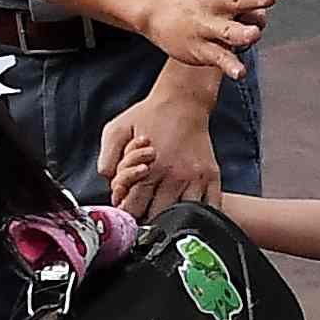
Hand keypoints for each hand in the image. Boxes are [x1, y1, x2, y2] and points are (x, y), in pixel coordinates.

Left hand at [97, 68, 220, 208]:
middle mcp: (174, 177)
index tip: (127, 208)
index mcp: (149, 169)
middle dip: (146, 217)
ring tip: (163, 208)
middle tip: (144, 208)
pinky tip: (188, 211)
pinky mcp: (212, 177)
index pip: (134, 209)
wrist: (183, 101)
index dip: (127, 213)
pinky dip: (200, 216)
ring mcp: (196, 179)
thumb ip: (107, 160)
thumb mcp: (116, 130)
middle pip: (157, 218)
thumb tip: (110, 188)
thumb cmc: (148, 115)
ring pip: (183, 217)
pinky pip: (211, 208)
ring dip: (172, 218)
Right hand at [135, 0, 290, 78]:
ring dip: (242, 33)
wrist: (162, 13)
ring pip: (228, 32)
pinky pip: (218, 58)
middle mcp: (215, 5)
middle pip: (235, 0)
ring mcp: (207, 28)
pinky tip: (240, 72)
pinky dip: (230, 66)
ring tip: (253, 34)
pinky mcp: (202, 50)